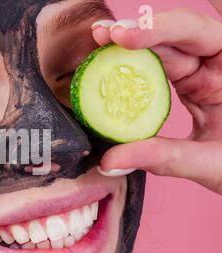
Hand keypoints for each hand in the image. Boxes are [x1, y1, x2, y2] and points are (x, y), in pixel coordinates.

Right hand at [91, 7, 221, 194]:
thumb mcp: (208, 162)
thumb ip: (163, 158)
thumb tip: (109, 161)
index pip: (192, 34)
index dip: (156, 30)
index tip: (122, 36)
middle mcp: (216, 63)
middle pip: (174, 34)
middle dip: (137, 31)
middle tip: (101, 35)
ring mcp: (201, 72)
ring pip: (162, 47)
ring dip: (130, 42)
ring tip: (101, 38)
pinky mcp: (187, 82)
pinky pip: (158, 66)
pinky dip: (134, 60)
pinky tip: (114, 51)